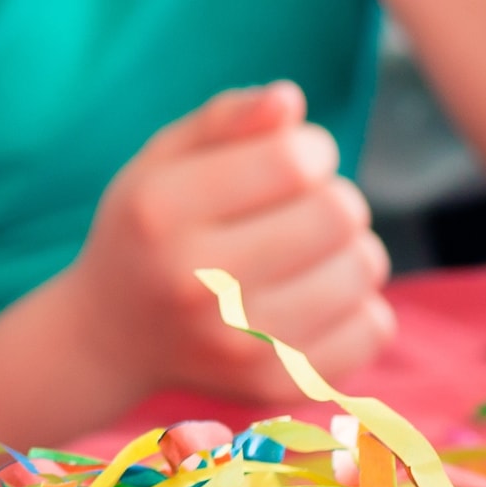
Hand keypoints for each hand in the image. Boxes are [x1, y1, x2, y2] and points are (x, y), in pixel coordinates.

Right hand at [56, 84, 392, 400]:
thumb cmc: (150, 227)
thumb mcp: (164, 158)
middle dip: (335, 198)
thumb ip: (226, 118)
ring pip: (363, 270)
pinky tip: (318, 298)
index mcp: (161, 212)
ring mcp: (236, 345)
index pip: (294, 161)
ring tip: (312, 251)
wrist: (111, 334)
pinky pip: (373, 329)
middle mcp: (194, 283)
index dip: (313, 148)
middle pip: (339, 215)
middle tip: (307, 208)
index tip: (295, 159)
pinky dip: (360, 306)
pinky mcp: (273, 386)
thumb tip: (290, 100)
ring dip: (351, 249)